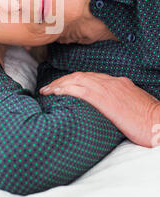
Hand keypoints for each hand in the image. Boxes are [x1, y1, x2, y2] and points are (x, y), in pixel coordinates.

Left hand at [40, 71, 159, 147]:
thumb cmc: (149, 121)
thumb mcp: (132, 106)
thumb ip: (118, 103)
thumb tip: (107, 111)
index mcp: (118, 83)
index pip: (90, 77)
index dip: (73, 81)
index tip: (62, 86)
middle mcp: (111, 82)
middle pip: (80, 76)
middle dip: (62, 81)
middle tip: (48, 88)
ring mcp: (108, 88)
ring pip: (77, 80)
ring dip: (59, 84)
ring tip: (46, 91)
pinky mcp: (105, 99)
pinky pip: (80, 90)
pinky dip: (66, 89)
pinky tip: (55, 93)